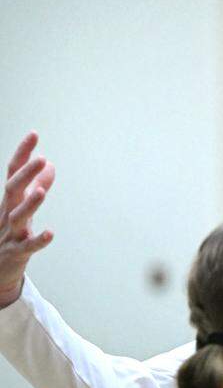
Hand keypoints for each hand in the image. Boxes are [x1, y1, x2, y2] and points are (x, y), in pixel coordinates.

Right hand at [0, 132, 55, 307]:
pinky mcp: (17, 252)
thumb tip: (50, 165)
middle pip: (13, 190)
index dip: (23, 153)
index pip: (14, 172)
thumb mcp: (23, 207)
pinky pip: (28, 246)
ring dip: (30, 204)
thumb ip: (37, 185)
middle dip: (25, 174)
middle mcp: (7, 212)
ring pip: (18, 216)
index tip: (34, 134)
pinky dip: (38, 239)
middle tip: (40, 158)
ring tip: (42, 192)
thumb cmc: (10, 232)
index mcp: (9, 200)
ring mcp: (10, 232)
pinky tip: (50, 233)